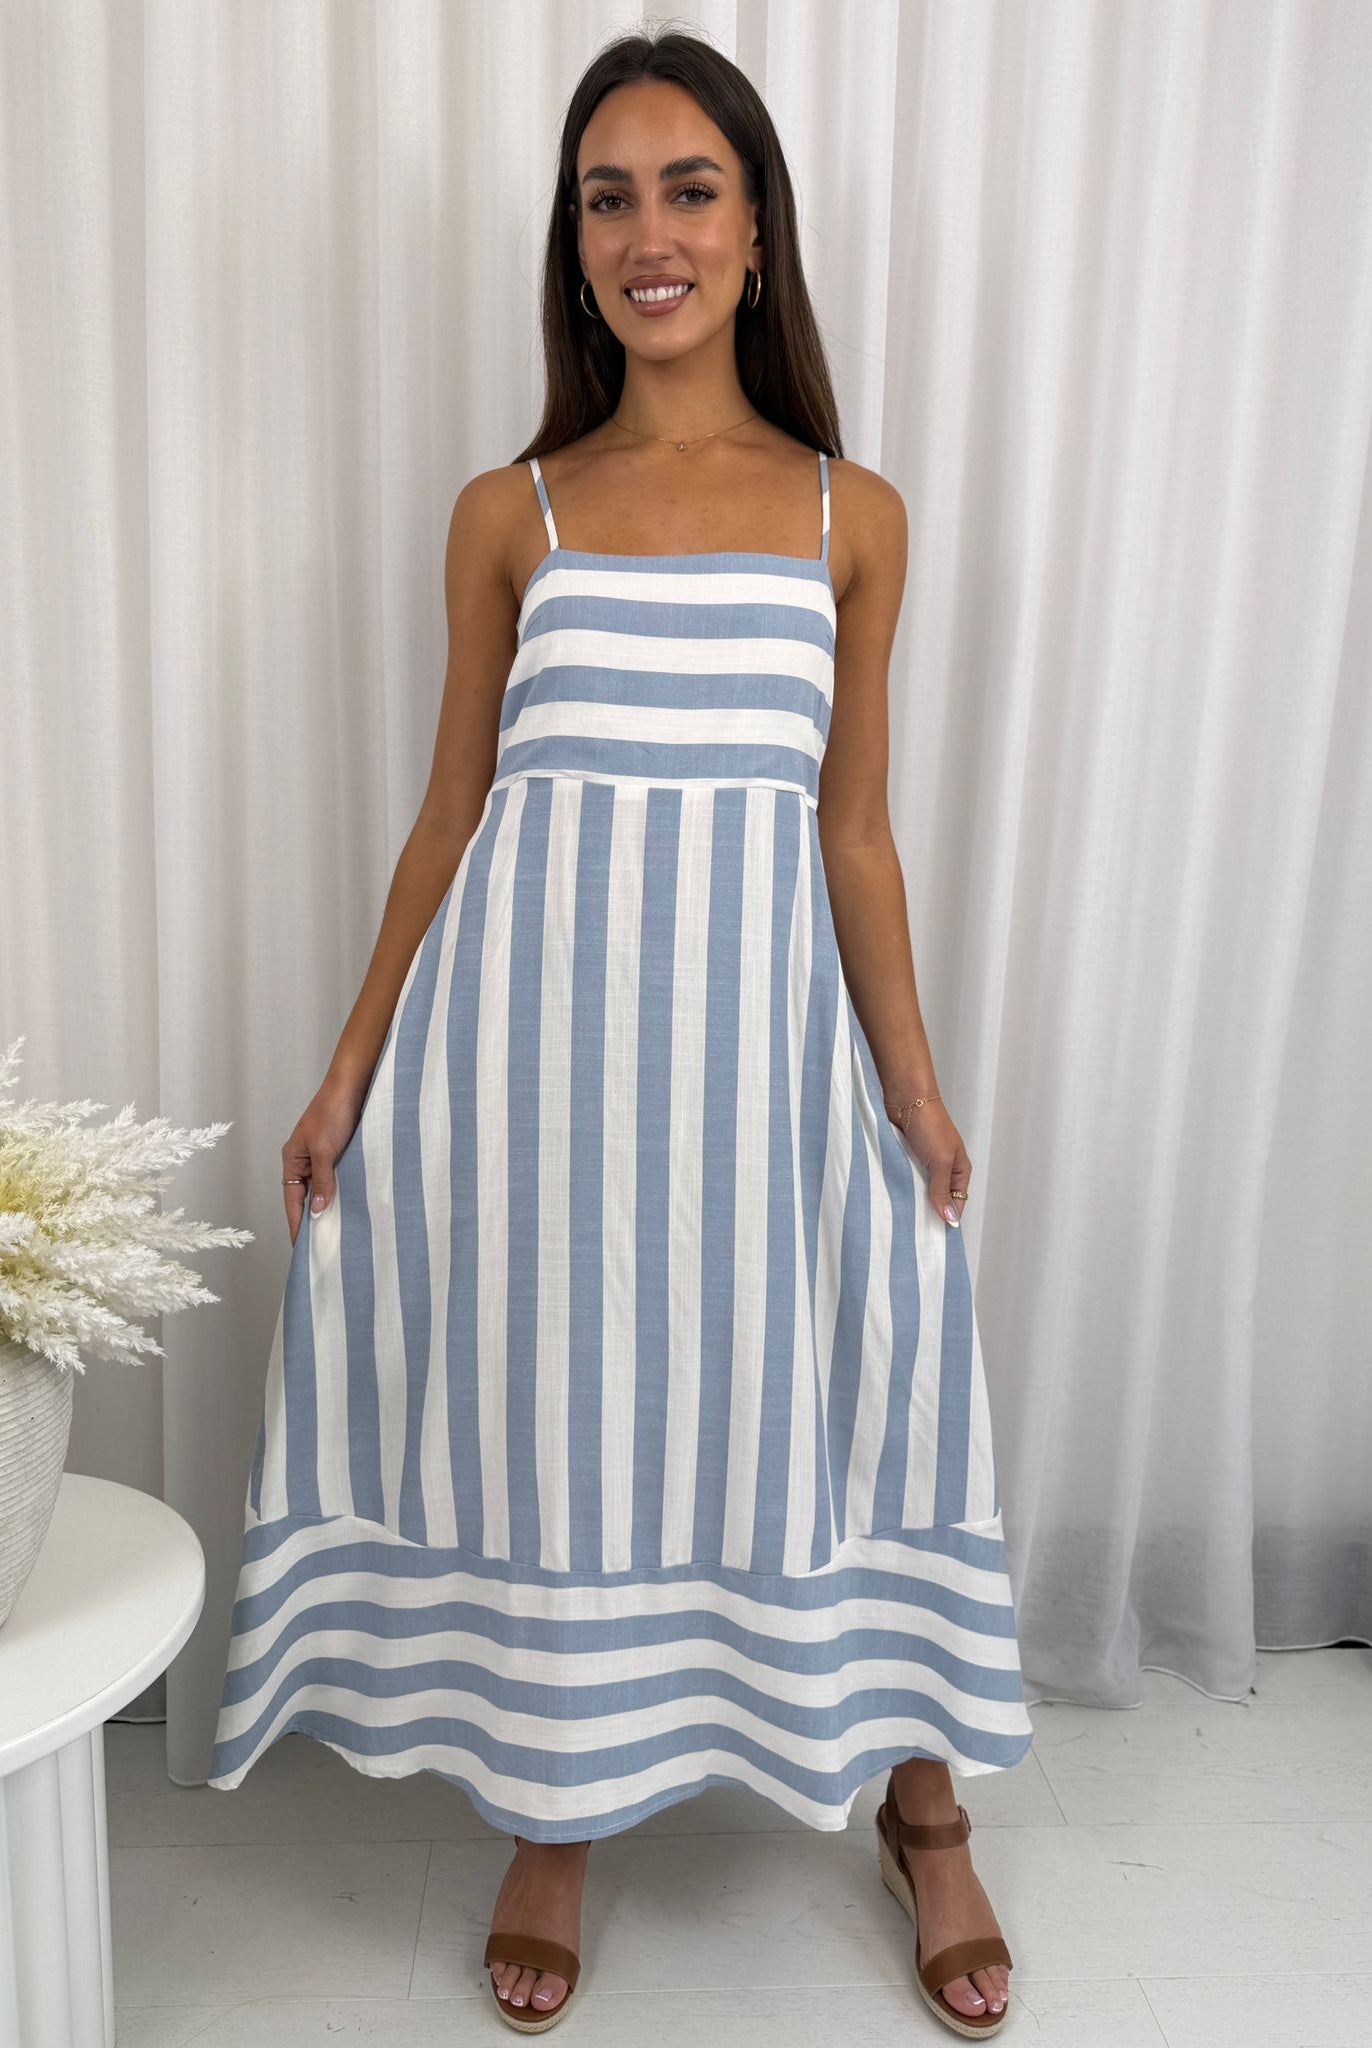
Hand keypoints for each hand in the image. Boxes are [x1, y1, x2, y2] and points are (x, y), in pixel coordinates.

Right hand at [281, 1072, 368, 1244]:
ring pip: (323, 1188)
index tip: (301, 1245)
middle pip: (306, 1196)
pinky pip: (338, 1178)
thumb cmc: (333, 1112)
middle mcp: (305, 1160)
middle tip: (322, 1244)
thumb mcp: (325, 1150)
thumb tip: (317, 1210)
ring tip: (338, 1231)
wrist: (353, 1084)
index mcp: (292, 1159)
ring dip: (330, 1205)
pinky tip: (352, 1205)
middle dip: (313, 1218)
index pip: (292, 1199)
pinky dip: (343, 1191)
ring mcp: (323, 1156)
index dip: (297, 1222)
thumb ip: (322, 1181)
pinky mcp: (341, 1152)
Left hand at [888, 1098, 970, 1227]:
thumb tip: (950, 1219)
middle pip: (937, 1198)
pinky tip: (890, 1199)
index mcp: (959, 1170)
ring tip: (900, 1220)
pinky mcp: (905, 1158)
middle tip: (914, 1234)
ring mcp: (923, 1164)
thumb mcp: (940, 1161)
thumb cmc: (930, 1125)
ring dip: (911, 1199)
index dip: (948, 1218)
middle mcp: (942, 1169)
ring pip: (918, 1190)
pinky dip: (898, 1187)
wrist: (906, 1098)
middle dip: (927, 1211)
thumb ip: (942, 1190)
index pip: (957, 1202)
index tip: (934, 1237)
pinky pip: (903, 1179)